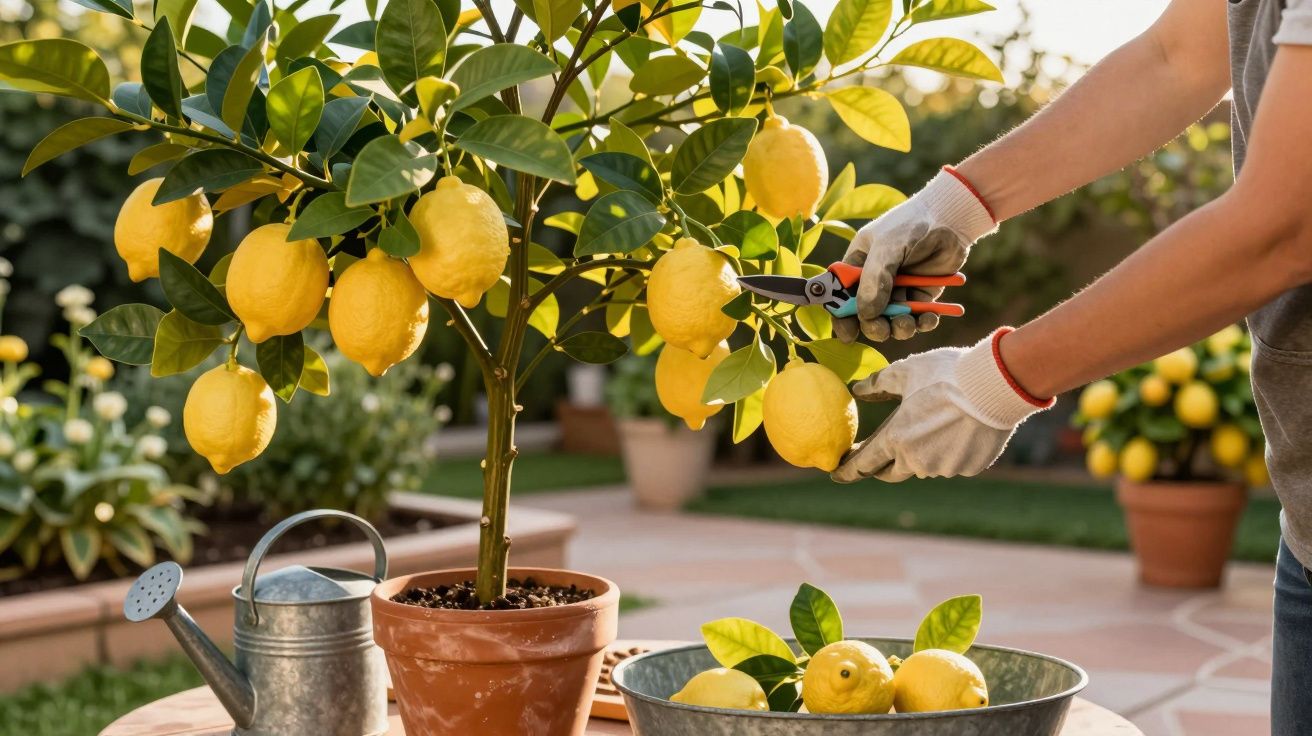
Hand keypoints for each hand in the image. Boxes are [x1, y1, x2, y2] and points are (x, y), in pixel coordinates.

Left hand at [831, 329, 1051, 482]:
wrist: (997, 385)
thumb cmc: (946, 374)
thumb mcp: (906, 371)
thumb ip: (878, 385)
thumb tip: (858, 390)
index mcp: (896, 439)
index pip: (864, 464)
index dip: (848, 470)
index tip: (836, 473)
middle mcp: (917, 461)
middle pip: (891, 472)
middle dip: (880, 467)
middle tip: (875, 457)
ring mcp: (945, 468)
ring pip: (924, 466)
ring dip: (918, 454)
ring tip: (927, 428)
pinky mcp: (969, 468)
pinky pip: (951, 463)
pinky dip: (947, 451)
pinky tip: (956, 430)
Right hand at [834, 168, 995, 342]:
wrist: (951, 218)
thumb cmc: (912, 225)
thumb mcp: (887, 247)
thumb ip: (874, 280)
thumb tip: (866, 314)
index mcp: (857, 265)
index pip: (840, 295)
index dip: (841, 315)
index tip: (848, 333)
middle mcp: (874, 280)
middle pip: (865, 314)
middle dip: (873, 326)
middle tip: (882, 329)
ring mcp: (898, 289)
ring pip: (891, 320)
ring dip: (898, 328)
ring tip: (908, 324)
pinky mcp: (921, 295)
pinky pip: (917, 318)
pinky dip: (922, 323)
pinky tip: (930, 318)